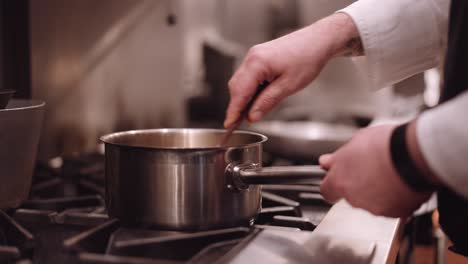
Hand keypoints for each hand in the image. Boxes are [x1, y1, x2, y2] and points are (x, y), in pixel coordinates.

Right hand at [224, 13, 360, 127]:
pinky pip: (248, 76)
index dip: (233, 110)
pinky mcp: (259, 57)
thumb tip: (252, 116)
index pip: (239, 92)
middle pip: (236, 87)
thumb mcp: (288, 86)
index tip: (229, 125)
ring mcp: (254, 56)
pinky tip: (258, 98)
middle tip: (240, 123)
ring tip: (253, 112)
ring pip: (241, 82)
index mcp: (257, 63)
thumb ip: (267, 102)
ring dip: (244, 98)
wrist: (318, 40)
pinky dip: (250, 89)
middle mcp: (251, 57)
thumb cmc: (307, 59)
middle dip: (237, 105)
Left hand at [319, 125, 431, 217]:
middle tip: (372, 169)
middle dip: (359, 185)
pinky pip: (393, 206)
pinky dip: (396, 198)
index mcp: (339, 180)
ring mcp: (374, 207)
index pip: (326, 191)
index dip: (333, 184)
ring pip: (372, 202)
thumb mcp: (355, 141)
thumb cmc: (385, 145)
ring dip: (377, 191)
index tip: (338, 178)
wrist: (412, 154)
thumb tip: (326, 161)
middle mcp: (353, 198)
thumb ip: (338, 157)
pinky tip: (401, 182)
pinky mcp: (395, 213)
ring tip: (390, 173)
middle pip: (351, 195)